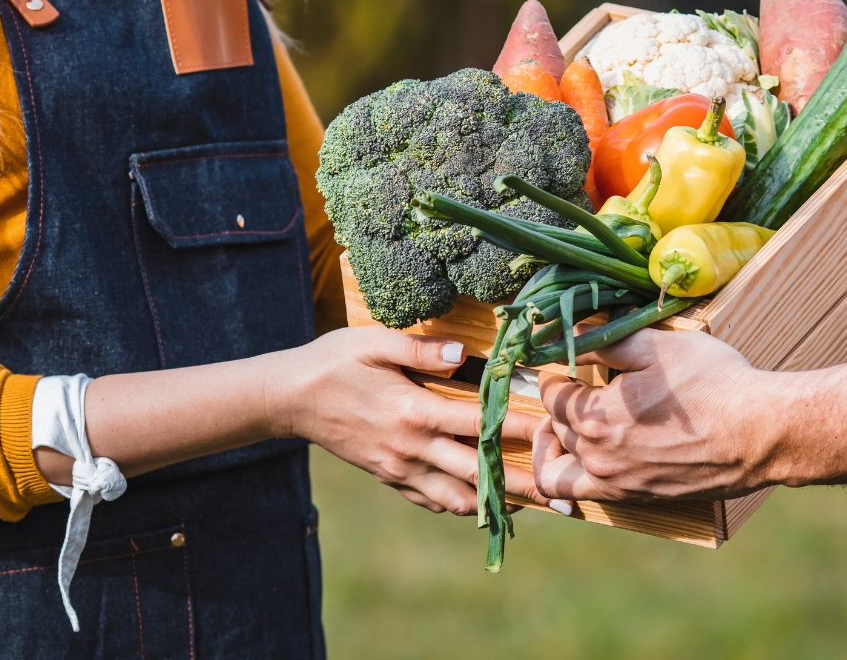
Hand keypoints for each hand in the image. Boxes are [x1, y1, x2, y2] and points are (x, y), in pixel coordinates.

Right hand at [269, 327, 556, 515]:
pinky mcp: (389, 477)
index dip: (518, 430)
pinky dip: (460, 504)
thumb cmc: (334, 362)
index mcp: (413, 412)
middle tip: (557, 492)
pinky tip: (481, 501)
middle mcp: (411, 448)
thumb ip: (421, 348)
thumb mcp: (374, 342)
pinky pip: (431, 500)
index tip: (553, 433)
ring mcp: (399, 469)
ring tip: (530, 504)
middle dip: (520, 484)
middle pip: (476, 472)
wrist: (288, 399)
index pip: (478, 424)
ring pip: (456, 498)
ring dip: (493, 502)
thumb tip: (463, 353)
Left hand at [532, 328, 780, 500]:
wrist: (760, 434)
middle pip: (557, 427)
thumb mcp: (657, 346)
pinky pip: (580, 497)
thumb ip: (604, 341)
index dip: (554, 373)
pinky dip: (570, 479)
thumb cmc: (713, 383)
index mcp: (595, 416)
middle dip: (558, 405)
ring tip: (561, 428)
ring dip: (551, 447)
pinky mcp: (635, 498)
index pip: (551, 393)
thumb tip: (565, 332)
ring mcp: (615, 482)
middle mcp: (597, 456)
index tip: (562, 364)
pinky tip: (584, 460)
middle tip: (571, 386)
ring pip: (556, 469)